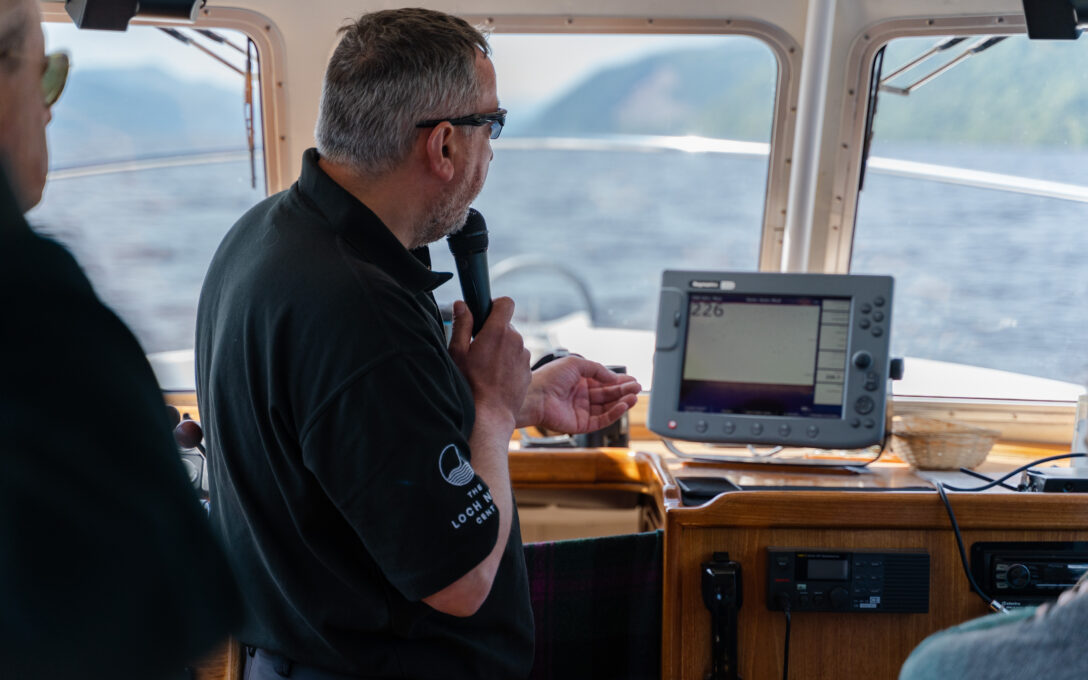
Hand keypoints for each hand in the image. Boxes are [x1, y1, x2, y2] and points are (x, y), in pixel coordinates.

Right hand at [448, 298, 531, 427]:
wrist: (489, 415)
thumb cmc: (470, 385)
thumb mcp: (457, 352)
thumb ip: (461, 324)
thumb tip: (462, 305)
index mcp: (498, 331)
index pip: (506, 303)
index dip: (495, 306)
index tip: (485, 316)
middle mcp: (516, 340)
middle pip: (507, 326)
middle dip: (494, 333)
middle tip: (478, 350)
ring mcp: (524, 356)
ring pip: (512, 344)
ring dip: (501, 350)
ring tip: (485, 369)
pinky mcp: (528, 371)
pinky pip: (517, 360)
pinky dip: (508, 365)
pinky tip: (495, 379)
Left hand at [518, 356, 640, 433]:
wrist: (535, 396)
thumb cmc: (549, 378)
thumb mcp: (576, 364)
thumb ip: (597, 369)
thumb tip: (614, 378)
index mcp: (579, 382)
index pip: (604, 382)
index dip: (618, 381)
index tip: (632, 380)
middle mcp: (581, 396)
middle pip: (608, 395)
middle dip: (623, 391)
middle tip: (637, 387)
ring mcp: (582, 411)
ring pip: (607, 408)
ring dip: (621, 402)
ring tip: (633, 397)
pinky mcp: (581, 425)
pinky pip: (601, 420)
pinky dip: (613, 413)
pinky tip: (622, 405)